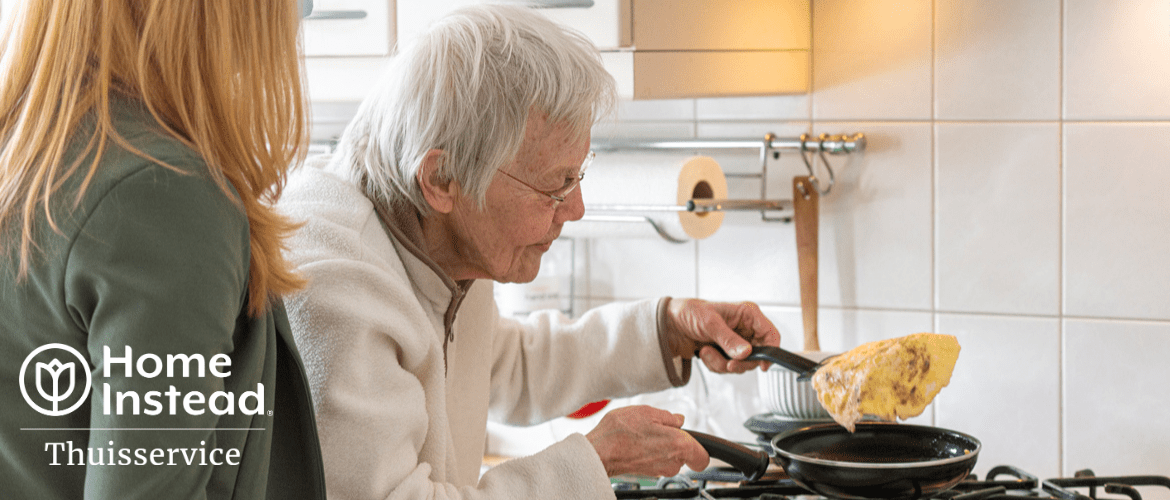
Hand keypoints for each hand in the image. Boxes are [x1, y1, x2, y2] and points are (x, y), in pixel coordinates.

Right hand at [585, 405, 708, 476]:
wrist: (599, 452)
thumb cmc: (620, 432)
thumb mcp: (648, 412)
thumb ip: (669, 417)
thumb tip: (678, 420)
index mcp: (679, 445)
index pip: (703, 457)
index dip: (699, 447)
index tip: (691, 439)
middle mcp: (672, 463)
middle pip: (684, 453)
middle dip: (674, 440)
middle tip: (656, 428)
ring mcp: (660, 470)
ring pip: (669, 457)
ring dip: (660, 445)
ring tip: (643, 434)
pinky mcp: (648, 474)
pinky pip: (656, 461)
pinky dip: (649, 452)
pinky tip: (636, 442)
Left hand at [665, 298, 780, 373]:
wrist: (669, 324)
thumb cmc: (689, 313)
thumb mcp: (710, 323)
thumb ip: (729, 340)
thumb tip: (747, 352)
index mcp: (747, 314)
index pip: (770, 334)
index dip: (771, 351)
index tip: (762, 365)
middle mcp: (744, 329)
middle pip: (758, 355)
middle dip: (740, 362)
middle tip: (727, 363)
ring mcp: (736, 342)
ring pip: (742, 364)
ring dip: (722, 363)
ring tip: (707, 351)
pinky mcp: (725, 353)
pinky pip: (728, 367)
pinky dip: (715, 365)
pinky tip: (704, 354)